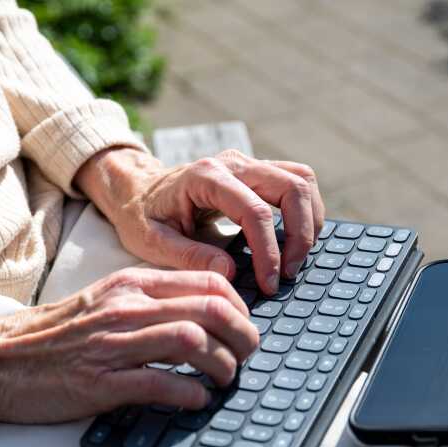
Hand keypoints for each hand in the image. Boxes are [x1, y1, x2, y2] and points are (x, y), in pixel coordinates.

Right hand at [0, 268, 259, 422]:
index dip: (241, 307)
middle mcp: (125, 308)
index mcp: (130, 285)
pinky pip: (159, 381)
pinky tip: (196, 399)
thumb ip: (147, 306)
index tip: (244, 328)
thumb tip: (200, 321)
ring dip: (222, 364)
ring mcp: (111, 343)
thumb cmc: (50, 337)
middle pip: (210, 309)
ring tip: (224, 380)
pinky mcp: (98, 382)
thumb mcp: (103, 304)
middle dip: (243, 336)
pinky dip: (189, 392)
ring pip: (192, 340)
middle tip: (247, 357)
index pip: (208, 281)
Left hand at [75, 147, 324, 295]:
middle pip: (291, 186)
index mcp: (205, 177)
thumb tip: (230, 272)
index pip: (254, 211)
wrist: (137, 190)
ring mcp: (247, 164)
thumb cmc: (142, 217)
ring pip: (301, 178)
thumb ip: (187, 257)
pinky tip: (295, 241)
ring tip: (296, 259)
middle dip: (300, 233)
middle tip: (289, 273)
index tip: (270, 282)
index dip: (269, 250)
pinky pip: (295, 182)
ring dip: (310, 219)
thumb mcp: (151, 242)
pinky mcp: (256, 172)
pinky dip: (305, 210)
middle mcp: (232, 163)